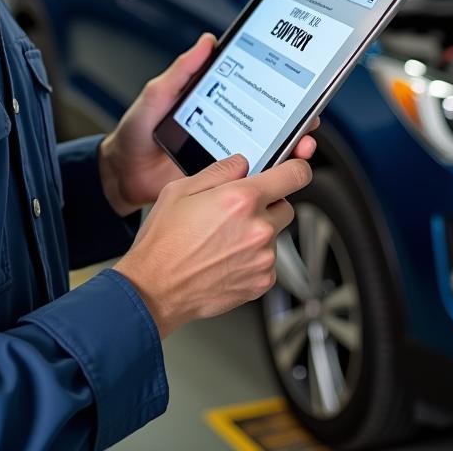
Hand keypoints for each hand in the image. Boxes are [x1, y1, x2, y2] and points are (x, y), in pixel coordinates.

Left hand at [99, 33, 319, 214]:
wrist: (121, 173)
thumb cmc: (135, 132)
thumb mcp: (157, 94)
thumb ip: (182, 70)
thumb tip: (207, 42)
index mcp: (215, 103)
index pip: (254, 92)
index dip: (280, 91)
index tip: (299, 88)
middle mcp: (226, 127)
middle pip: (271, 123)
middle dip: (295, 121)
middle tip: (307, 120)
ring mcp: (226, 155)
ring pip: (267, 151)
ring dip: (290, 149)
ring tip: (300, 147)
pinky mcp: (221, 180)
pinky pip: (249, 178)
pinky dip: (269, 175)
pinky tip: (278, 171)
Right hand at [114, 154, 313, 337]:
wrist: (155, 289)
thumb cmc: (164, 242)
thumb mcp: (181, 189)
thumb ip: (220, 171)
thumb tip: (241, 164)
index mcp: (241, 199)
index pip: (295, 175)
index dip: (297, 168)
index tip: (294, 169)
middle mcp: (258, 228)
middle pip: (285, 206)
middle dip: (266, 204)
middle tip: (236, 212)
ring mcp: (263, 258)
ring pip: (275, 235)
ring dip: (258, 233)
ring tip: (224, 239)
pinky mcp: (262, 282)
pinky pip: (268, 261)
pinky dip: (254, 258)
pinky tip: (226, 257)